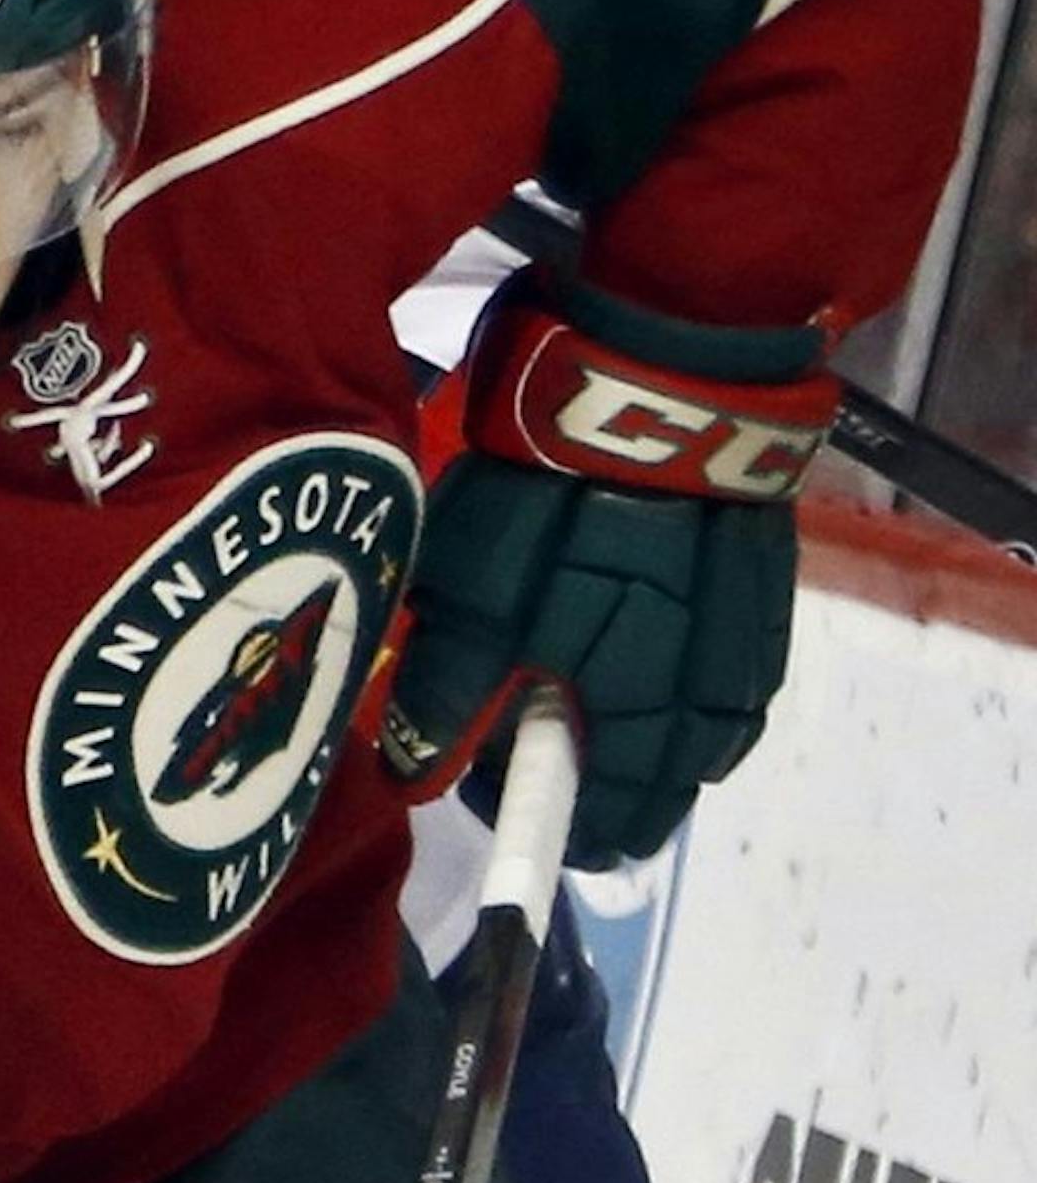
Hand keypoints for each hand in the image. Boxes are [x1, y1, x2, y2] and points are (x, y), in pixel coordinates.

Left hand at [382, 278, 829, 865]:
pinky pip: (742, 664)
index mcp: (637, 700)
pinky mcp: (768, 567)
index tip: (521, 816)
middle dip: (618, 798)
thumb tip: (412, 778)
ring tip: (616, 743)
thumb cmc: (555, 483)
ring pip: (713, 728)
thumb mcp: (474, 586)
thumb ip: (447, 689)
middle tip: (568, 791)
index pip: (608, 811)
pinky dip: (705, 690)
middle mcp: (708, 682)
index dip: (560, 826)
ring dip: (664, 750)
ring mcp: (749, 625)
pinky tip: (674, 674)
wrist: (669, 355)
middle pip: (670, 781)